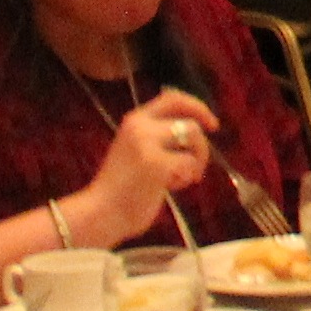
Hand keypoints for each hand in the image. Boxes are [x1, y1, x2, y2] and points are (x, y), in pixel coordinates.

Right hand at [80, 88, 226, 242]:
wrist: (100, 212)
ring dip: (196, 161)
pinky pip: (190, 163)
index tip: (210, 123)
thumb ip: (157, 138)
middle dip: (203, 140)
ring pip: (193, 139)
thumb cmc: (120, 188)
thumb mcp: (135, 150)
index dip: (196, 107)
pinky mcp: (157, 165)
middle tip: (202, 160)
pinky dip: (187, 177)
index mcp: (135, 120)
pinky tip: (171, 187)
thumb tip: (194, 133)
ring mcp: (148, 144)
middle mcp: (141, 126)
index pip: (172, 98)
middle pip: (189, 119)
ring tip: (181, 179)